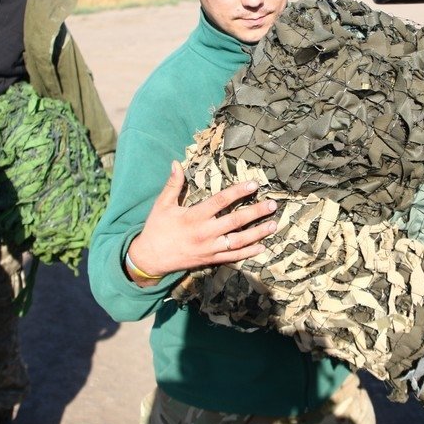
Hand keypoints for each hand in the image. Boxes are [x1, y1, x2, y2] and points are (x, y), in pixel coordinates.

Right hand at [127, 161, 277, 285]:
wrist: (150, 258)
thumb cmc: (157, 229)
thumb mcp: (162, 205)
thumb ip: (173, 184)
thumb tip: (177, 163)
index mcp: (194, 216)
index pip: (221, 201)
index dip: (238, 192)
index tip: (254, 184)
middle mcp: (205, 233)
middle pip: (235, 221)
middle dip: (256, 212)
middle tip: (272, 205)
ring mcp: (209, 248)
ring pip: (239, 241)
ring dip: (257, 233)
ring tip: (273, 225)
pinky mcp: (210, 259)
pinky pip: (233, 257)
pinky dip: (248, 253)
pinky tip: (262, 247)